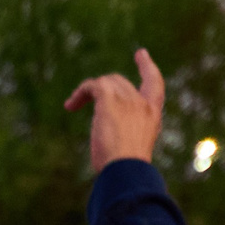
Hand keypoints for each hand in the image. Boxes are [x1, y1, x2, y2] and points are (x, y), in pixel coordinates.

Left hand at [63, 47, 166, 171]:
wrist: (126, 171)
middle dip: (101, 88)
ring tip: (72, 106)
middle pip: (120, 82)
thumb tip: (109, 147)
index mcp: (153, 115)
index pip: (155, 84)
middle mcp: (142, 104)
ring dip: (87, 93)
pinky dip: (80, 93)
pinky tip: (70, 106)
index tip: (141, 53)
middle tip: (83, 97)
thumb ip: (126, 137)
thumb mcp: (131, 150)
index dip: (147, 67)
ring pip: (105, 82)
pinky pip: (92, 86)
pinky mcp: (110, 100)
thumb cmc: (127, 171)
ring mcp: (127, 100)